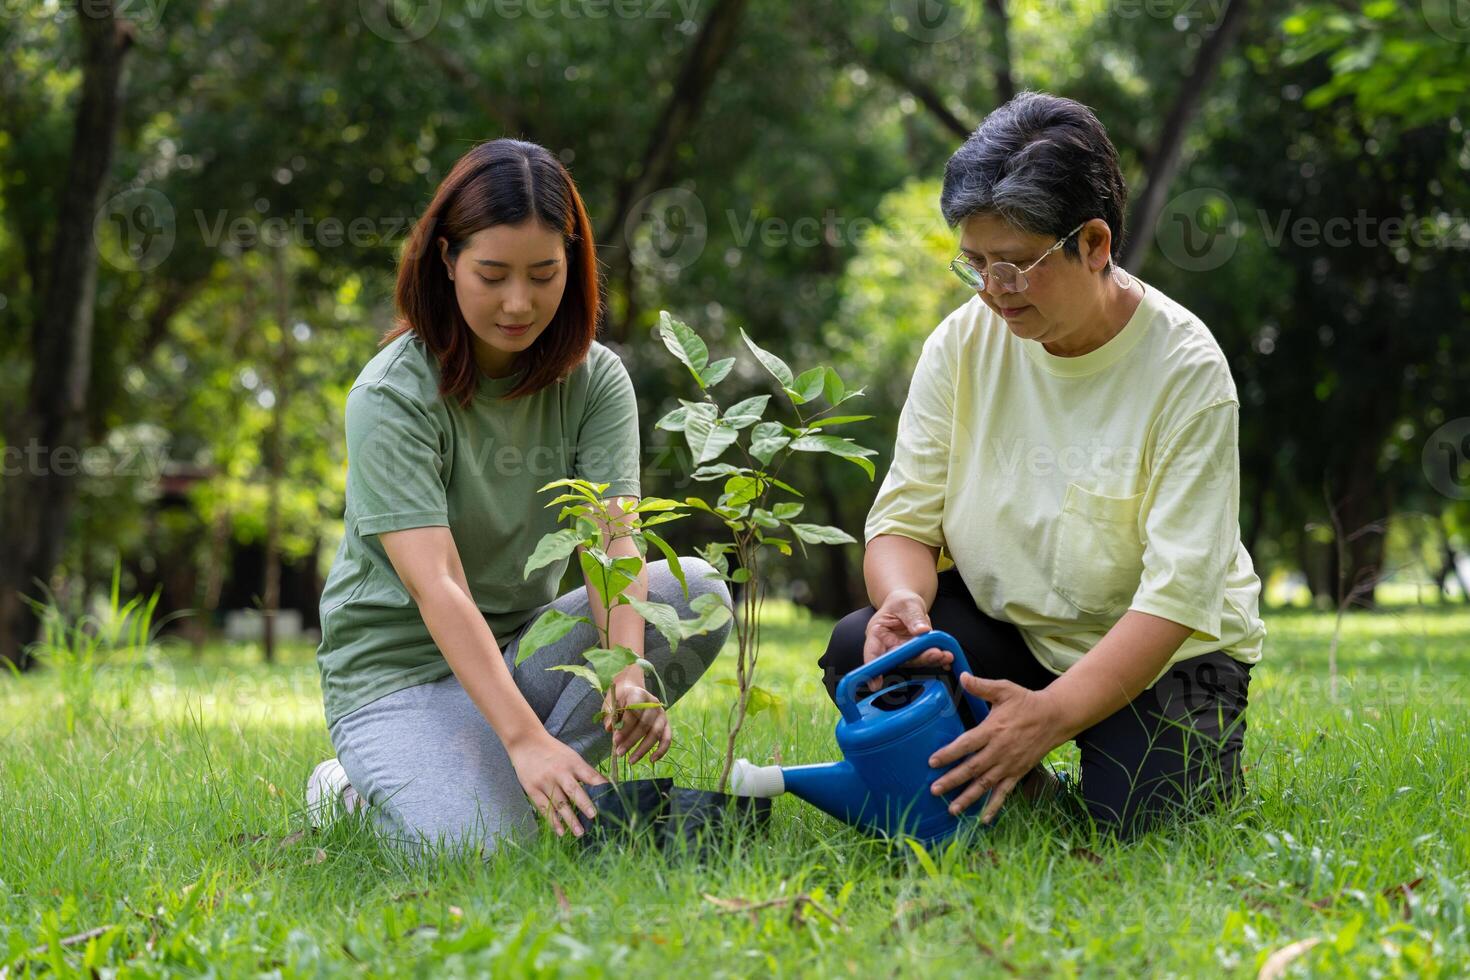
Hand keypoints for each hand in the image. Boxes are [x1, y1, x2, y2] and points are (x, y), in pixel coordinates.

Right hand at [506, 731, 606, 837]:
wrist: (526, 742)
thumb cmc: (553, 751)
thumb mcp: (572, 756)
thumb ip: (585, 771)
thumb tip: (604, 786)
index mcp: (573, 763)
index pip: (589, 775)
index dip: (600, 786)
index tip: (611, 798)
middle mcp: (559, 772)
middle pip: (574, 790)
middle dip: (584, 804)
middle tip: (594, 817)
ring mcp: (545, 781)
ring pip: (559, 803)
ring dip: (570, 819)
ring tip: (580, 832)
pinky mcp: (532, 789)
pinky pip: (544, 808)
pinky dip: (552, 821)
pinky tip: (560, 832)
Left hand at [603, 677, 670, 766]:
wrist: (631, 692)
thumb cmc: (619, 700)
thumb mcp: (610, 704)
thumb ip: (610, 715)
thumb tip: (610, 728)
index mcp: (638, 695)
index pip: (634, 712)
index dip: (625, 728)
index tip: (615, 741)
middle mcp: (653, 703)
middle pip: (644, 725)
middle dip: (631, 741)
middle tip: (619, 753)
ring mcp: (661, 714)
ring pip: (655, 733)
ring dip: (643, 749)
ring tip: (631, 761)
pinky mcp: (666, 724)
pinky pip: (667, 738)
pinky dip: (661, 750)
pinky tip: (652, 760)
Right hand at [862, 588, 950, 690]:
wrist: (908, 605)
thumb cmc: (901, 602)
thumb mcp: (907, 603)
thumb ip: (913, 616)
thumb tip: (922, 630)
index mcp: (877, 634)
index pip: (872, 653)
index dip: (872, 669)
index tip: (875, 683)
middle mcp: (888, 647)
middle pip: (899, 659)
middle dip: (918, 659)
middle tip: (936, 654)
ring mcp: (902, 652)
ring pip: (915, 661)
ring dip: (931, 659)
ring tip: (946, 655)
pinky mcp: (915, 654)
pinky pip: (925, 659)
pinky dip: (937, 659)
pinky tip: (947, 657)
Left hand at [927, 674, 1063, 823]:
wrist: (1054, 718)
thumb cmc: (1026, 702)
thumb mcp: (1004, 689)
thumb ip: (982, 686)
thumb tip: (962, 676)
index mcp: (992, 730)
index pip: (966, 744)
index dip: (949, 753)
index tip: (932, 762)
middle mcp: (999, 750)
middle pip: (972, 768)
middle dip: (952, 780)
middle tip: (934, 790)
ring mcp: (1009, 764)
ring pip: (985, 784)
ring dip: (968, 798)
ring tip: (951, 809)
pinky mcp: (1017, 773)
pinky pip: (1004, 792)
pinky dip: (994, 807)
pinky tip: (982, 820)